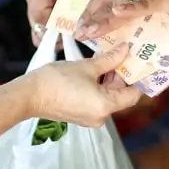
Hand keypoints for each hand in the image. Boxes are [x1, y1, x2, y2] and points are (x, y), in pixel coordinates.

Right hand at [27, 43, 142, 126]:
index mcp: (106, 106)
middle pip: (120, 96)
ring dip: (109, 80)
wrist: (30, 95)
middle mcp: (101, 117)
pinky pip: (97, 101)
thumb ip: (110, 59)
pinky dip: (99, 87)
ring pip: (108, 97)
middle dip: (121, 76)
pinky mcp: (80, 116)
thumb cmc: (58, 80)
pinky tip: (95, 71)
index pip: (133, 95)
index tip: (139, 63)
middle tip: (122, 55)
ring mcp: (90, 118)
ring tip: (107, 59)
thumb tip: (126, 50)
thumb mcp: (87, 66)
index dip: (138, 79)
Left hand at [76, 0, 168, 40]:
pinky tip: (117, 14)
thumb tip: (113, 23)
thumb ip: (134, 10)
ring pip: (122, 2)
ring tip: (91, 32)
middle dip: (93, 17)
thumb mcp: (152, 3)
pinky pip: (144, 3)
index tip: (80, 25)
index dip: (90, 9)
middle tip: (80, 33)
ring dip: (105, 18)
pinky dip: (130, 10)